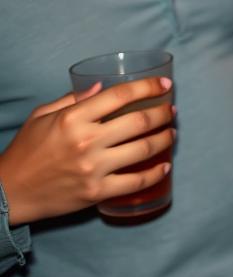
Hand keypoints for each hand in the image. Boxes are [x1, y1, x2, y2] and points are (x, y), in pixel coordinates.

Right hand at [0, 77, 174, 225]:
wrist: (8, 193)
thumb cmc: (26, 150)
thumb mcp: (42, 116)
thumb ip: (72, 99)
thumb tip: (102, 85)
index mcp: (74, 118)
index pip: (120, 95)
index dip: (148, 87)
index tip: (165, 84)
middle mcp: (87, 141)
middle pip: (139, 121)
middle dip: (163, 113)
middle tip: (171, 110)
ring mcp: (93, 168)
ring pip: (143, 149)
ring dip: (165, 139)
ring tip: (172, 132)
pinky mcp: (96, 192)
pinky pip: (135, 182)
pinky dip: (156, 173)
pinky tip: (165, 165)